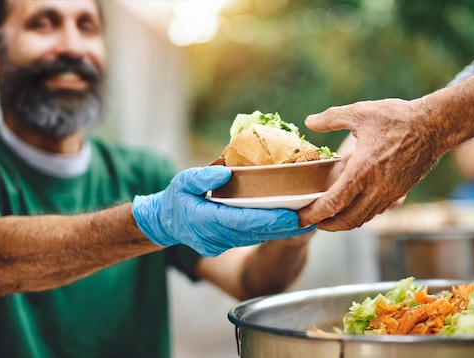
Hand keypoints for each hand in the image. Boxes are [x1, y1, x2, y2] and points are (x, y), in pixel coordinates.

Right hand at [132, 166, 315, 256]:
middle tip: (310, 218)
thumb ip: (202, 177)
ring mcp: (221, 245)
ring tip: (306, 220)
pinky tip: (287, 224)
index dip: (269, 220)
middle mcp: (216, 237)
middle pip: (256, 233)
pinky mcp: (225, 246)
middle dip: (284, 227)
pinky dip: (269, 232)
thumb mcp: (183, 181)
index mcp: (205, 219)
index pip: (243, 221)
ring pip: (256, 238)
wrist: (163, 223)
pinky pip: (250, 239)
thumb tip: (226, 171)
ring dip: (280, 231)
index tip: (292, 216)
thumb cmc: (175, 198)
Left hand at [298, 99, 442, 230]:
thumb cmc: (398, 118)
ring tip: (328, 215)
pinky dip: (360, 214)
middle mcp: (376, 188)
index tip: (300, 217)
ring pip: (362, 219)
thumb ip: (331, 118)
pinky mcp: (400, 193)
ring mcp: (390, 194)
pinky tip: (352, 204)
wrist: (435, 126)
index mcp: (362, 171)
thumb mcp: (360, 112)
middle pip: (346, 221)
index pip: (333, 204)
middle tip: (310, 221)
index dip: (313, 215)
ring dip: (343, 222)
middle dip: (325, 226)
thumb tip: (309, 122)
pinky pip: (375, 212)